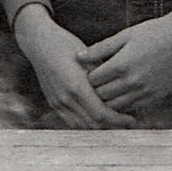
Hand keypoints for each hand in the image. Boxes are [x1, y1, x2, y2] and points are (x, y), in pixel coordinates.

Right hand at [11, 6, 133, 128]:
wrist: (39, 43)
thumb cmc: (67, 45)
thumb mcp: (89, 58)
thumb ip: (104, 77)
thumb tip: (124, 91)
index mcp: (77, 86)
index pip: (101, 114)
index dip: (118, 120)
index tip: (132, 118)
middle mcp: (66, 98)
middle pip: (93, 124)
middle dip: (112, 126)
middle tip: (128, 123)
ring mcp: (57, 102)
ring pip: (82, 126)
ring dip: (99, 127)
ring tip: (115, 122)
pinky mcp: (53, 103)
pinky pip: (72, 122)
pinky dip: (86, 124)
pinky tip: (97, 118)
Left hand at [80, 5, 171, 116]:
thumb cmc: (153, 33)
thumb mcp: (125, 35)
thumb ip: (100, 48)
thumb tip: (78, 57)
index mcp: (121, 64)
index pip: (93, 80)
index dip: (87, 76)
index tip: (89, 71)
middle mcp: (132, 81)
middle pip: (101, 96)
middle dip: (95, 90)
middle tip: (95, 83)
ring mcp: (145, 91)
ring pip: (116, 106)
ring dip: (108, 100)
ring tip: (107, 90)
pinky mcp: (155, 97)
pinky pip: (133, 108)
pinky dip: (124, 104)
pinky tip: (123, 94)